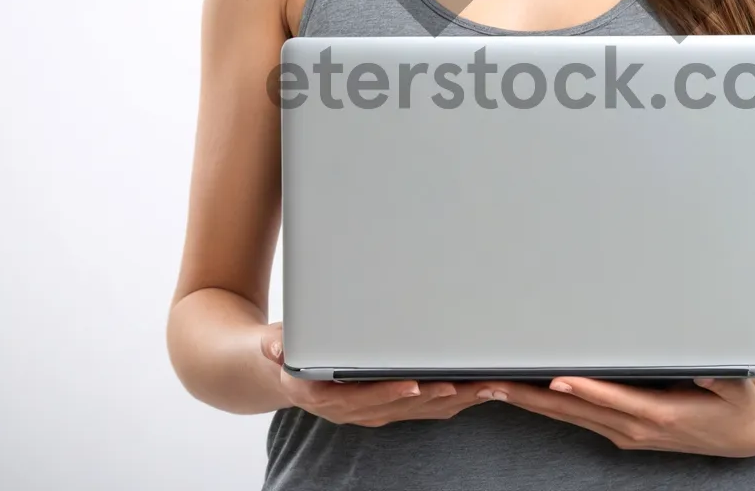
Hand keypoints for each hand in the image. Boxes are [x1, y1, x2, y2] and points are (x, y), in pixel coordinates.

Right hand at [259, 322, 483, 426]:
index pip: (359, 398)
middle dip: (432, 396)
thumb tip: (273, 348)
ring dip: (450, 401)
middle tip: (463, 384)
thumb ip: (274, 346)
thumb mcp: (271, 344)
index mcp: (323, 397)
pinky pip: (418, 409)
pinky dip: (446, 401)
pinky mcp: (382, 406)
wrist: (276, 371)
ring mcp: (367, 411)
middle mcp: (349, 410)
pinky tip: (472, 391)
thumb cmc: (282, 350)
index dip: (387, 392)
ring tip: (482, 387)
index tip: (413, 384)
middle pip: (396, 407)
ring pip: (414, 411)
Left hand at [471, 374, 754, 456]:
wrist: (745, 434)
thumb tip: (704, 372)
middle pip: (577, 410)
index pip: (612, 398)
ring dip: (533, 402)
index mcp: (660, 414)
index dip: (583, 388)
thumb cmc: (738, 405)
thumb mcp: (739, 387)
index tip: (555, 376)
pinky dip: (552, 406)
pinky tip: (531, 395)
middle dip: (535, 395)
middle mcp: (636, 427)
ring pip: (570, 416)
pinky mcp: (624, 430)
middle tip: (498, 381)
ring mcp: (626, 432)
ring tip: (497, 386)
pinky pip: (580, 418)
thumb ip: (721, 379)